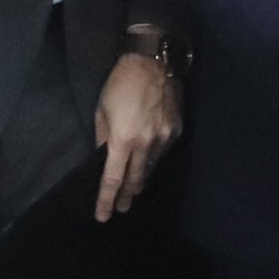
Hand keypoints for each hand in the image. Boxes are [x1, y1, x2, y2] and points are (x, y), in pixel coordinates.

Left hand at [93, 49, 178, 220]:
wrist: (153, 62)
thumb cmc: (120, 84)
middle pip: (135, 180)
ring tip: (134, 189)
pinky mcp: (176, 131)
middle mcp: (145, 144)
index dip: (106, 200)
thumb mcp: (102, 111)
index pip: (113, 179)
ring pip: (151, 168)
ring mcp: (164, 139)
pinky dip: (153, 158)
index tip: (103, 216)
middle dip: (126, 196)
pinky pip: (163, 152)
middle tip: (122, 208)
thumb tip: (105, 158)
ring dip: (140, 179)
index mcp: (122, 140)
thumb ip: (104, 139)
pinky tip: (148, 159)